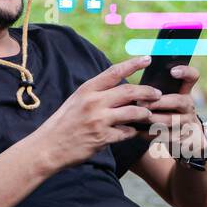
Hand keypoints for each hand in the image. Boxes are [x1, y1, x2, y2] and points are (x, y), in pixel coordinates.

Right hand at [32, 56, 160, 170]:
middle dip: (148, 92)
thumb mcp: (76, 101)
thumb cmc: (63, 124)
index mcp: (87, 90)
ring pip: (133, 112)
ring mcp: (99, 120)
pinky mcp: (102, 138)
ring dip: (145, 113)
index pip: (114, 72)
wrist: (48, 147)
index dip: (133, 64)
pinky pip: (126, 132)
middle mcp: (94, 102)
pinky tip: (133, 132)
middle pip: (129, 91)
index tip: (148, 59)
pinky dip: (132, 132)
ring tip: (149, 114)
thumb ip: (96, 94)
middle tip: (158, 94)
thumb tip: (118, 89)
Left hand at [138, 64, 204, 156]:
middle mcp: (189, 106)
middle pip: (179, 101)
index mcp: (185, 92)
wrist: (184, 137)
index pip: (192, 76)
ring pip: (170, 120)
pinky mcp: (182, 138)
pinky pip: (165, 136)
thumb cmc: (167, 112)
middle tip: (140, 102)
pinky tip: (137, 130)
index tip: (172, 71)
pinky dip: (150, 133)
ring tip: (136, 116)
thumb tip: (136, 84)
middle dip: (158, 102)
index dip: (185, 72)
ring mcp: (188, 123)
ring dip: (151, 118)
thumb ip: (157, 91)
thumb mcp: (168, 99)